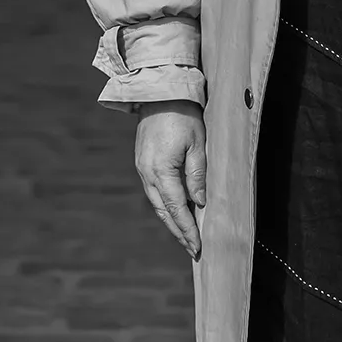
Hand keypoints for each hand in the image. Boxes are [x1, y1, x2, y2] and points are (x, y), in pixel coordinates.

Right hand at [135, 100, 206, 258]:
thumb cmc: (183, 115)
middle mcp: (147, 173)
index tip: (196, 246)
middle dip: (178, 231)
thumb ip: (197, 176)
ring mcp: (142, 168)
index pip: (176, 209)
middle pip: (163, 211)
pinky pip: (153, 190)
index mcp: (161, 170)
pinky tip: (174, 210)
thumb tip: (200, 203)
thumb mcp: (198, 144)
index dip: (187, 229)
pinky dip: (164, 205)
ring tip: (185, 235)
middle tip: (192, 248)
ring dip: (170, 220)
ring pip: (156, 203)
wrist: (159, 93)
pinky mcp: (142, 162)